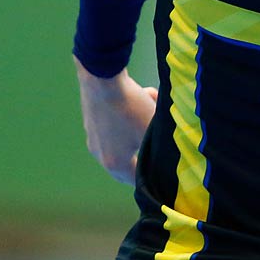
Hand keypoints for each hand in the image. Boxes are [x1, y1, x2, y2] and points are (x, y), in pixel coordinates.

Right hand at [74, 57, 155, 183]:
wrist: (102, 79)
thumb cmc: (130, 110)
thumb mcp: (152, 130)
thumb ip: (159, 146)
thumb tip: (168, 156)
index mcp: (115, 164)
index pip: (136, 180)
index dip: (152, 178)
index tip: (164, 174)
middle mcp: (100, 153)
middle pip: (129, 158)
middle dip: (147, 148)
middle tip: (160, 145)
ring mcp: (93, 136)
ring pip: (125, 134)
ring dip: (142, 123)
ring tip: (155, 106)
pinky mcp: (92, 118)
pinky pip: (117, 121)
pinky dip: (131, 112)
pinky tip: (144, 95)